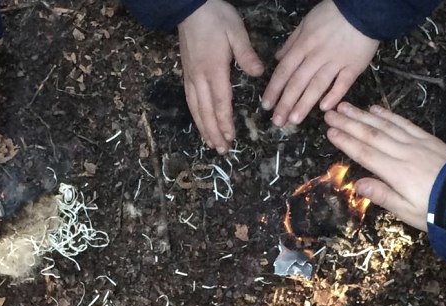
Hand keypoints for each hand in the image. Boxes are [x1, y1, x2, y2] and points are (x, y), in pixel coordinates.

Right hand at [178, 0, 264, 153]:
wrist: (190, 6)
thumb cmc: (215, 17)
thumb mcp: (236, 31)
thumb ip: (246, 54)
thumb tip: (258, 74)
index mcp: (214, 69)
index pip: (220, 101)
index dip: (225, 122)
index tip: (230, 137)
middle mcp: (199, 77)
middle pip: (206, 111)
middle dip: (214, 132)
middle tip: (222, 150)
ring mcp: (191, 76)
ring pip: (195, 108)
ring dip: (203, 128)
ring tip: (211, 144)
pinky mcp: (187, 73)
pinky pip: (190, 100)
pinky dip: (195, 115)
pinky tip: (200, 123)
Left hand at [262, 0, 377, 126]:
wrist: (362, 10)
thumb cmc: (333, 15)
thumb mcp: (306, 22)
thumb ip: (292, 42)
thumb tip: (278, 58)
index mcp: (304, 45)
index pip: (284, 71)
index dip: (274, 89)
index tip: (266, 106)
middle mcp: (317, 55)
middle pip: (298, 82)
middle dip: (285, 103)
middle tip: (277, 122)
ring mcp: (336, 61)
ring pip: (317, 85)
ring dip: (304, 104)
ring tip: (294, 120)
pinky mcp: (354, 66)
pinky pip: (343, 83)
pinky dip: (334, 95)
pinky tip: (324, 108)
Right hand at [325, 103, 445, 230]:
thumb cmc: (436, 210)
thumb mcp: (407, 211)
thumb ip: (383, 196)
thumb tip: (357, 184)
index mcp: (396, 173)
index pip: (365, 154)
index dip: (346, 142)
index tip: (330, 132)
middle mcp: (404, 153)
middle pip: (371, 135)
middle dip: (349, 123)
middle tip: (330, 113)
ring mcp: (416, 144)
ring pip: (385, 125)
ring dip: (363, 115)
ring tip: (346, 107)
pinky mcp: (428, 139)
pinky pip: (404, 123)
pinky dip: (389, 115)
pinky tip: (376, 109)